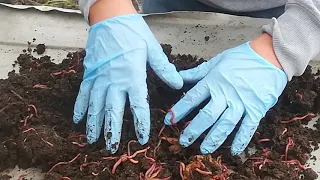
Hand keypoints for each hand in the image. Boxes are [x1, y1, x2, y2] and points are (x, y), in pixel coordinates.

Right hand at [73, 14, 182, 152]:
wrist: (110, 17)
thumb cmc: (133, 32)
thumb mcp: (152, 48)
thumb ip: (163, 68)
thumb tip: (177, 83)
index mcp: (132, 76)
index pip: (137, 106)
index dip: (141, 124)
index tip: (141, 138)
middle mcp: (114, 81)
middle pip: (112, 111)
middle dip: (112, 132)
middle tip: (111, 148)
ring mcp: (99, 78)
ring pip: (95, 106)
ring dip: (94, 124)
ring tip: (92, 140)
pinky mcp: (89, 73)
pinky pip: (83, 93)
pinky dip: (80, 107)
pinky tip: (77, 119)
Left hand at [164, 41, 286, 154]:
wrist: (270, 55)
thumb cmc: (242, 57)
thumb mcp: (217, 61)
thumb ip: (197, 72)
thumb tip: (178, 76)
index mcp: (214, 81)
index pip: (192, 98)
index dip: (179, 110)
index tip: (169, 121)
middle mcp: (225, 94)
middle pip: (206, 116)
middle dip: (193, 130)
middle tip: (183, 141)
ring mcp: (242, 103)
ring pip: (225, 124)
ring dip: (213, 139)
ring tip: (204, 149)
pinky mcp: (257, 109)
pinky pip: (248, 127)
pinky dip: (241, 140)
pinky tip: (234, 151)